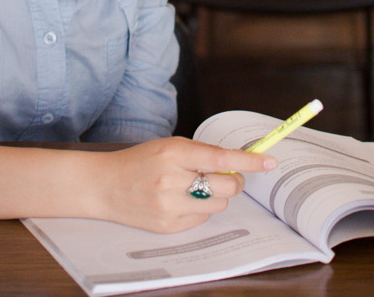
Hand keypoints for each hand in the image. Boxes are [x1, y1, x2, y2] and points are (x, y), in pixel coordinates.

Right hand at [90, 138, 277, 232]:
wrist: (104, 186)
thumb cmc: (140, 161)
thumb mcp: (169, 146)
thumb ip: (201, 153)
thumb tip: (236, 162)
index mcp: (174, 153)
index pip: (220, 158)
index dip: (248, 161)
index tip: (269, 161)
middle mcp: (172, 180)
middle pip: (226, 186)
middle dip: (234, 180)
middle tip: (226, 175)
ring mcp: (170, 206)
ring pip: (218, 204)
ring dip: (216, 195)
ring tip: (195, 187)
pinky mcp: (169, 226)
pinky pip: (202, 218)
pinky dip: (200, 208)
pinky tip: (180, 200)